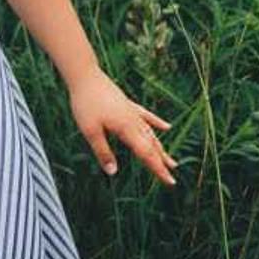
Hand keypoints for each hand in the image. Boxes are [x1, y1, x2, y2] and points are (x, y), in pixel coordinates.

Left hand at [69, 68, 177, 187]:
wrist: (85, 75)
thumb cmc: (85, 103)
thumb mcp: (90, 131)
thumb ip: (103, 152)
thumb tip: (113, 172)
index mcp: (126, 129)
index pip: (146, 154)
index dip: (158, 169)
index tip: (171, 182)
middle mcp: (133, 121)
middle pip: (151, 146)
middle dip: (161, 163)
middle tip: (173, 179)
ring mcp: (132, 112)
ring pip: (150, 134)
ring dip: (161, 148)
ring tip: (172, 161)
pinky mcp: (127, 104)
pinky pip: (146, 116)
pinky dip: (156, 123)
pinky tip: (167, 127)